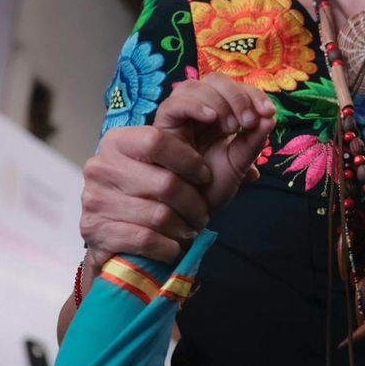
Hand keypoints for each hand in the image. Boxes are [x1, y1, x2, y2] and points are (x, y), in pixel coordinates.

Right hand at [79, 74, 275, 265]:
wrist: (137, 246)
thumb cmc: (176, 200)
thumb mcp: (208, 169)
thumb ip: (239, 143)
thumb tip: (270, 120)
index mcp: (124, 140)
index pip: (159, 140)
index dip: (191, 160)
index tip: (209, 175)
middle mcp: (101, 164)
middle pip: (164, 183)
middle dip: (195, 203)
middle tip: (204, 212)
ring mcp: (93, 197)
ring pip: (158, 214)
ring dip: (185, 227)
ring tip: (190, 227)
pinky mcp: (94, 231)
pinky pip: (144, 239)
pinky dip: (169, 246)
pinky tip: (174, 245)